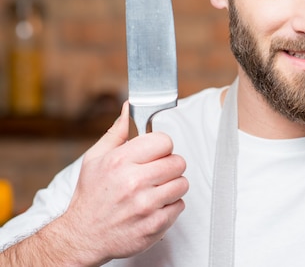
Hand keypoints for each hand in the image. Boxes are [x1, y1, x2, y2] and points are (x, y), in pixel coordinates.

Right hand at [57, 102, 188, 264]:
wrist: (84, 236)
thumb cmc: (91, 196)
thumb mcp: (95, 159)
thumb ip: (116, 132)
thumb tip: (128, 108)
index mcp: (120, 162)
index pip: (164, 141)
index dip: (162, 146)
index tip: (155, 153)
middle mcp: (134, 182)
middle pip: (178, 162)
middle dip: (169, 166)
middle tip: (155, 173)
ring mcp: (146, 205)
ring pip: (182, 184)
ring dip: (172, 186)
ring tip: (155, 190)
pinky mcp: (155, 225)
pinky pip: (180, 205)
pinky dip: (170, 206)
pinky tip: (153, 206)